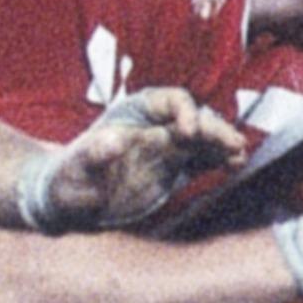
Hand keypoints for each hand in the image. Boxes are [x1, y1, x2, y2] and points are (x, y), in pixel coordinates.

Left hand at [31, 87, 247, 230]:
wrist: (67, 202)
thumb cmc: (65, 181)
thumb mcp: (73, 169)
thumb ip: (91, 156)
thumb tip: (114, 140)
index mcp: (132, 114)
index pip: (169, 100)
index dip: (185, 111)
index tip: (189, 132)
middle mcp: (155, 126)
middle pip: (195, 118)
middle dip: (215, 129)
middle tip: (232, 145)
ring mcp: (167, 148)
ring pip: (205, 139)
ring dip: (223, 144)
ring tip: (237, 157)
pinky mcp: (173, 170)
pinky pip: (203, 160)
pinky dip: (218, 161)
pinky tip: (232, 166)